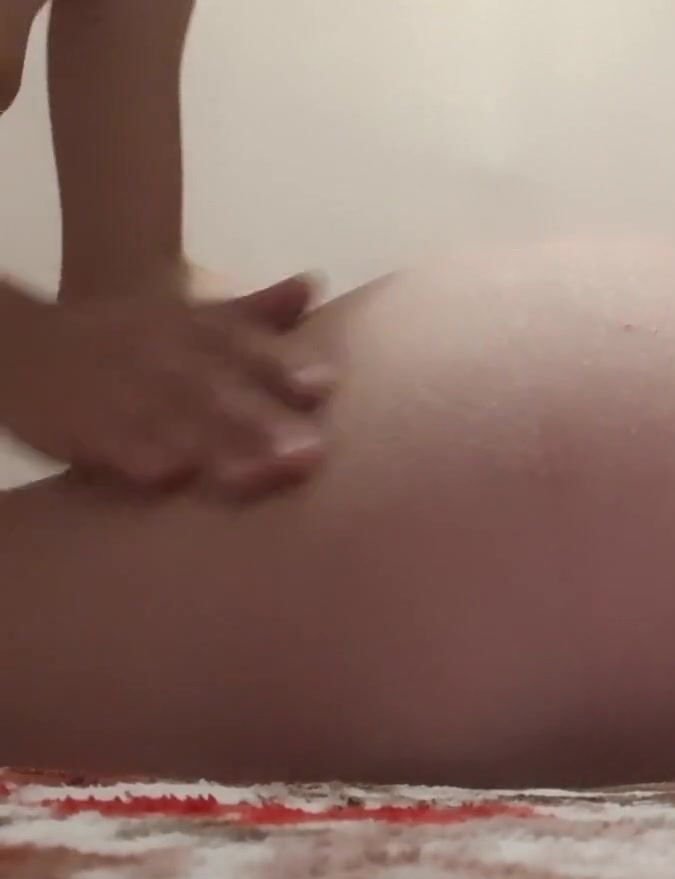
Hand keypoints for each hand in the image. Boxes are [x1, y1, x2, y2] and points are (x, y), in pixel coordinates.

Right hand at [0, 275, 339, 497]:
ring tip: (261, 477)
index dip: (281, 366)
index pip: (241, 346)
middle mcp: (161, 358)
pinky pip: (107, 442)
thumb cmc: (130, 338)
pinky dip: (136, 457)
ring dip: (215, 449)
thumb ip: (256, 312)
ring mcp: (119, 392)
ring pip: (169, 421)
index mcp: (192, 331)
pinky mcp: (77, 424)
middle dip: (261, 422)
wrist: (23, 343)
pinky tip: (170, 479)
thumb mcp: (190, 317)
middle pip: (214, 390)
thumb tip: (317, 281)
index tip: (324, 386)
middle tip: (310, 453)